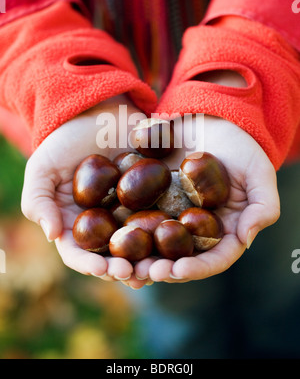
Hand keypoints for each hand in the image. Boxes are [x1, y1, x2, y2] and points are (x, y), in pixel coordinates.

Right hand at [21, 95, 149, 285]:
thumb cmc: (66, 139)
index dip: (89, 264)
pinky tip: (176, 243)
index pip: (79, 253)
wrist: (100, 111)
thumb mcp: (43, 166)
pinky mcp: (151, 199)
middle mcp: (102, 224)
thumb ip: (38, 200)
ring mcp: (128, 213)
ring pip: (138, 246)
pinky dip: (167, 236)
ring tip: (158, 268)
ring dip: (147, 261)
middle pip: (112, 256)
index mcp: (75, 222)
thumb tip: (52, 235)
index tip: (103, 268)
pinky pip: (160, 221)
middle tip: (135, 275)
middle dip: (122, 269)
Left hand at [133, 115, 280, 282]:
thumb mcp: (259, 173)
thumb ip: (262, 207)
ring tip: (123, 264)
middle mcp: (196, 229)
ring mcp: (172, 215)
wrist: (212, 119)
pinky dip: (124, 230)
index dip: (198, 268)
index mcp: (224, 231)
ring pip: (154, 244)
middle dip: (162, 269)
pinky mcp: (151, 199)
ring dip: (139, 257)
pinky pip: (136, 217)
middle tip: (145, 272)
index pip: (214, 258)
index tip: (179, 270)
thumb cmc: (242, 147)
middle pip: (179, 258)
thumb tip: (245, 240)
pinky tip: (110, 236)